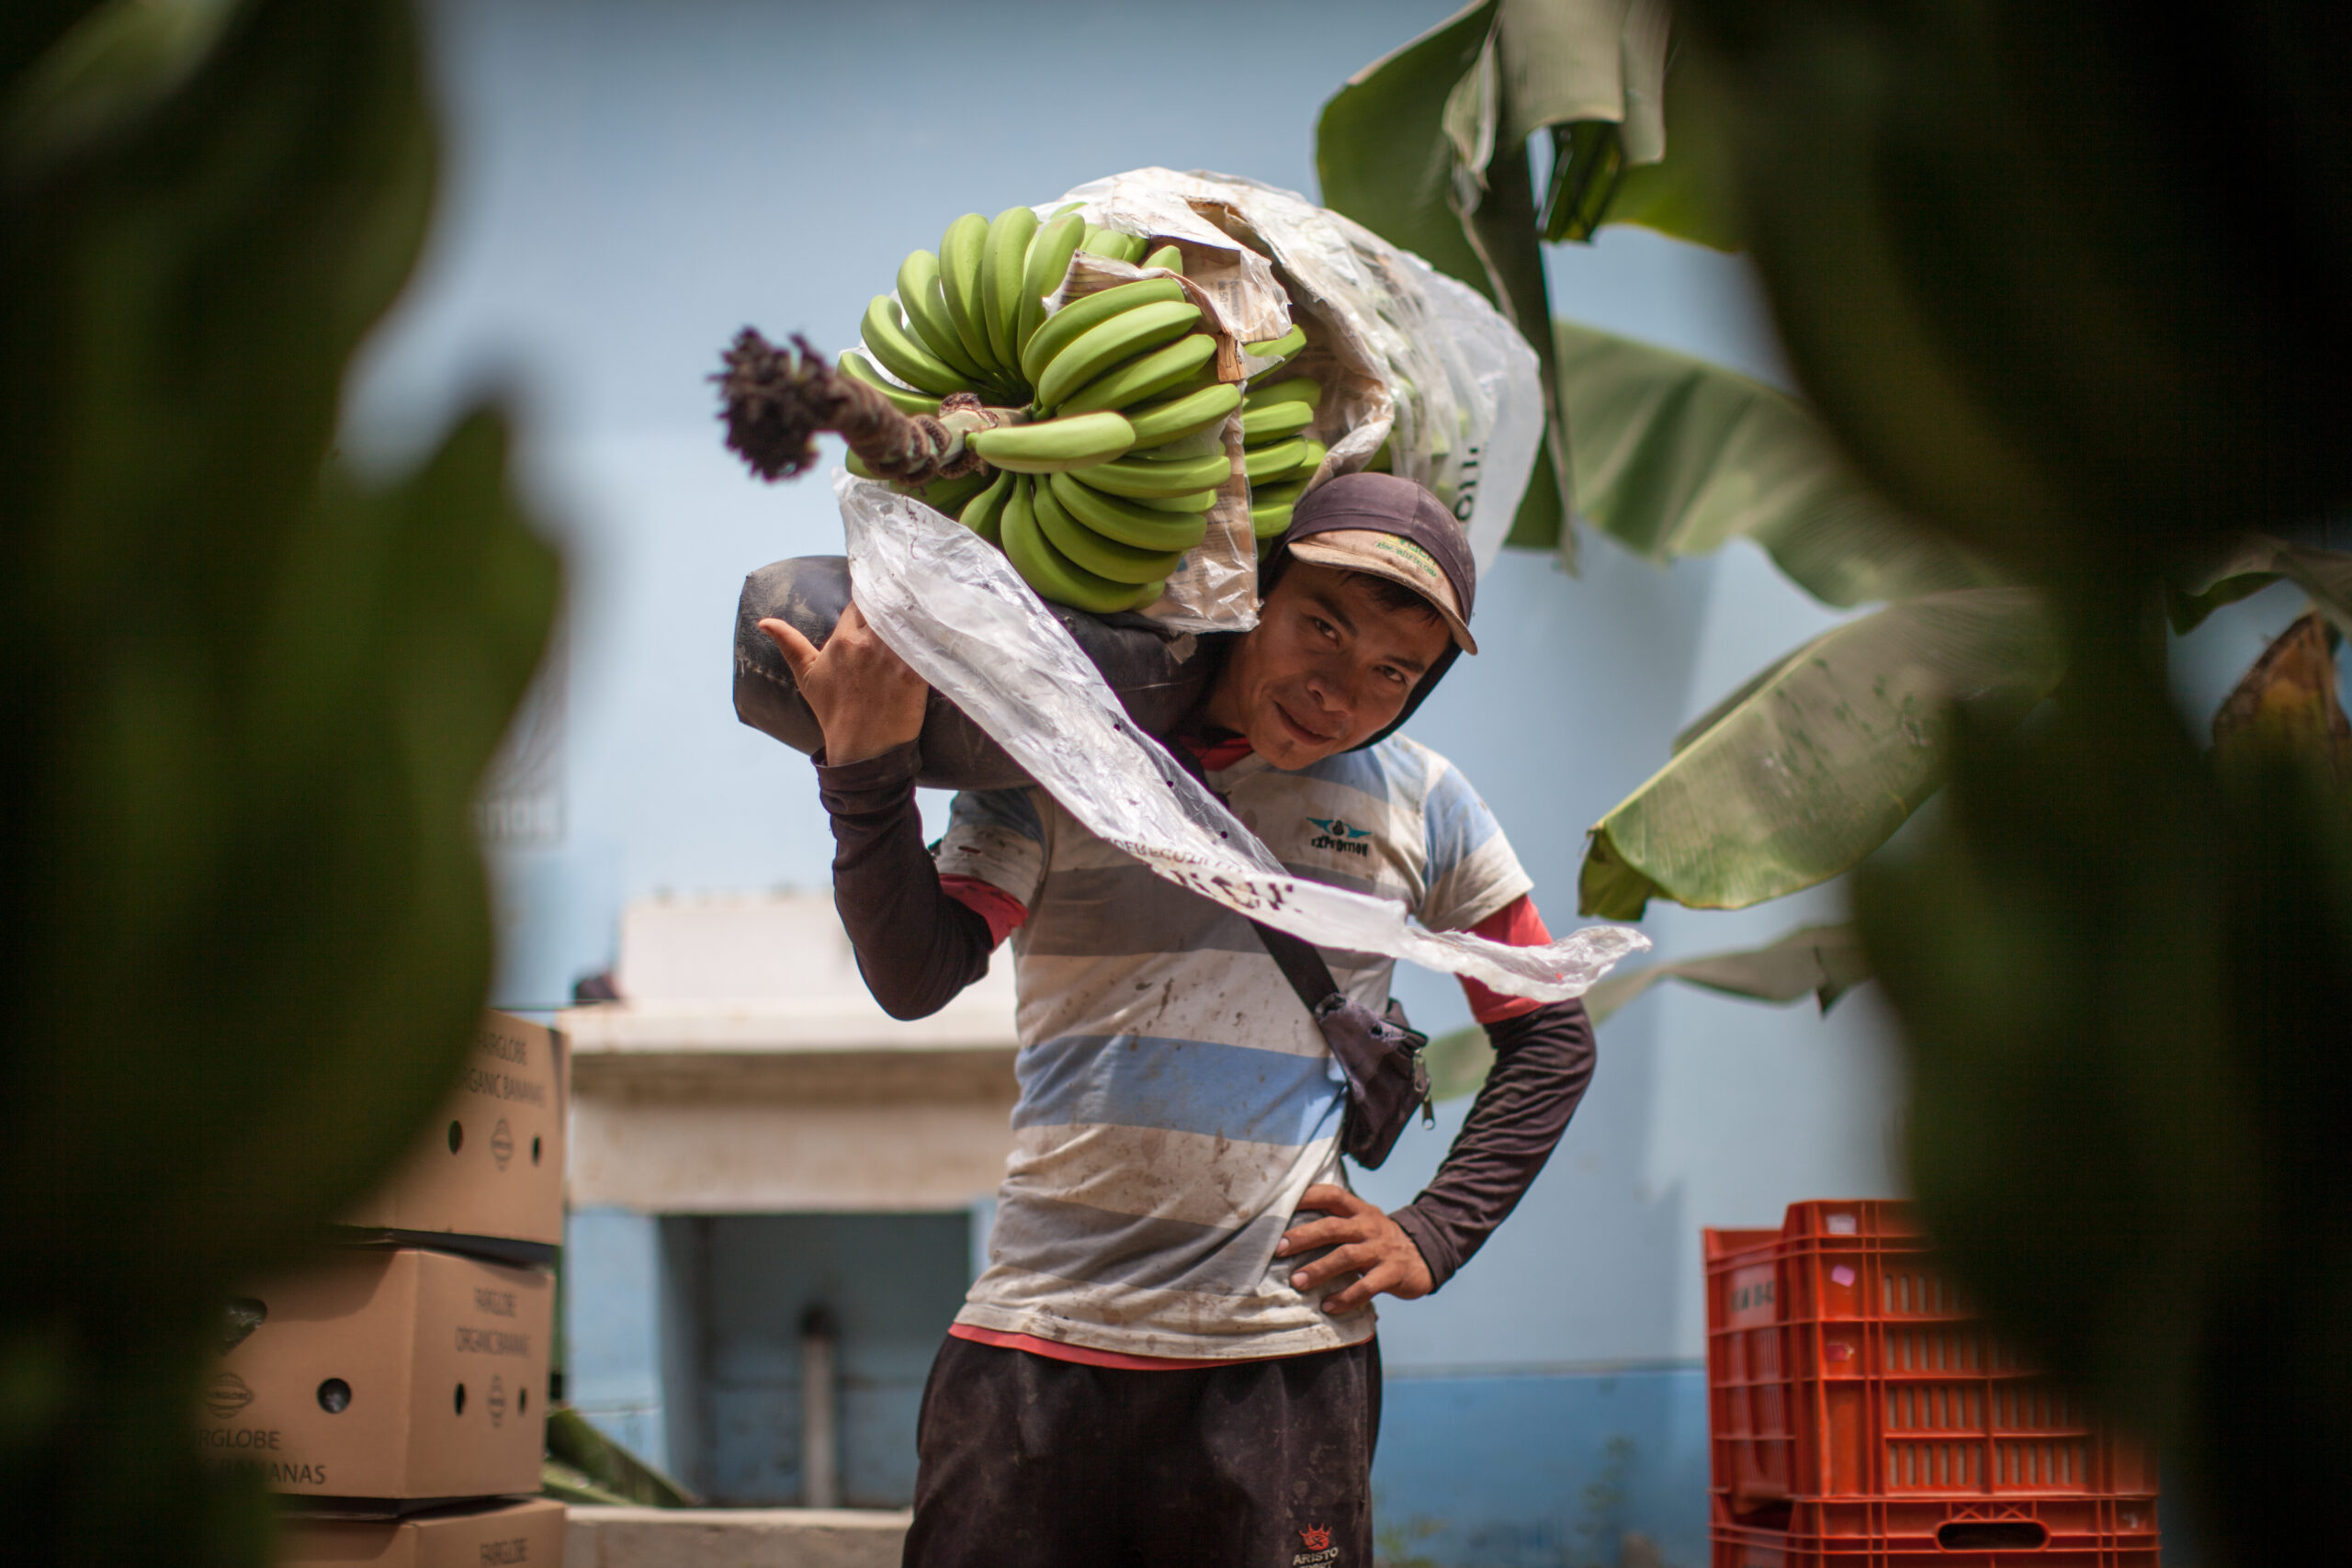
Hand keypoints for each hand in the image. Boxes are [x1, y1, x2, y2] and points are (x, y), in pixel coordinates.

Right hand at [758, 602, 928, 764]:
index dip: (874, 596)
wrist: (862, 749)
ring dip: (916, 615)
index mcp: (843, 639)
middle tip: (909, 600)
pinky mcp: (915, 673)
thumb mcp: (807, 675)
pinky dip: (930, 637)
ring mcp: (893, 658)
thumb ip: (788, 642)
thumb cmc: (834, 711)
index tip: (883, 596)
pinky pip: (926, 644)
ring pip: (909, 619)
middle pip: (889, 605)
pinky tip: (935, 633)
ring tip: (925, 614)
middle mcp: (868, 643)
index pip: (864, 600)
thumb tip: (764, 622)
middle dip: (897, 601)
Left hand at [1274, 1183, 1433, 1313]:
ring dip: (1319, 1269)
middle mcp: (1369, 1226)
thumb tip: (1289, 1232)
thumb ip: (1335, 1223)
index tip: (1279, 1206)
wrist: (1424, 1256)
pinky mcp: (1392, 1273)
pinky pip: (1366, 1287)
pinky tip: (1328, 1306)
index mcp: (1359, 1210)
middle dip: (1304, 1236)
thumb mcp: (1362, 1223)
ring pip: (1346, 1256)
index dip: (1307, 1197)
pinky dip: (1345, 1297)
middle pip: (1332, 1227)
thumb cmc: (1379, 1241)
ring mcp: (1381, 1249)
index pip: (1331, 1195)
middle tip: (1278, 1248)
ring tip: (1297, 1282)